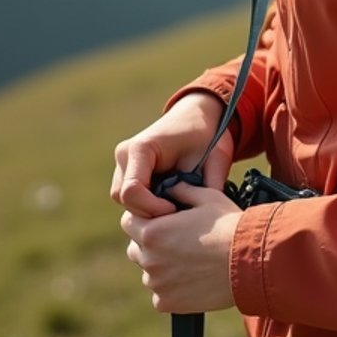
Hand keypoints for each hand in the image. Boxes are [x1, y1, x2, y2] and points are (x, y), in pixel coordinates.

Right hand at [111, 93, 233, 218]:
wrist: (198, 116)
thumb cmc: (206, 136)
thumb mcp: (214, 160)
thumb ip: (209, 187)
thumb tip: (206, 219)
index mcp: (141, 148)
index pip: (132, 191)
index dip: (152, 209)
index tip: (176, 210)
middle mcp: (125, 154)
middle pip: (124, 200)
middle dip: (149, 212)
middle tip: (177, 212)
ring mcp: (123, 162)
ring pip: (124, 201)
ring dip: (146, 209)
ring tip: (174, 205)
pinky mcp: (126, 170)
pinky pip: (129, 197)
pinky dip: (146, 204)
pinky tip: (167, 201)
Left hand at [121, 183, 242, 312]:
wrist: (248, 262)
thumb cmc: (229, 226)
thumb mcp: (207, 197)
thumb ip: (182, 190)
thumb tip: (171, 187)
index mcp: (153, 232)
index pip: (129, 222)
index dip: (143, 217)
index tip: (160, 218)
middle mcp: (149, 259)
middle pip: (135, 248)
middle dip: (150, 241)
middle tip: (175, 238)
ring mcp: (157, 283)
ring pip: (149, 271)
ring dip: (161, 265)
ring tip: (188, 259)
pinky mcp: (168, 303)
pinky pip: (160, 293)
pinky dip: (171, 287)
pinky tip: (192, 277)